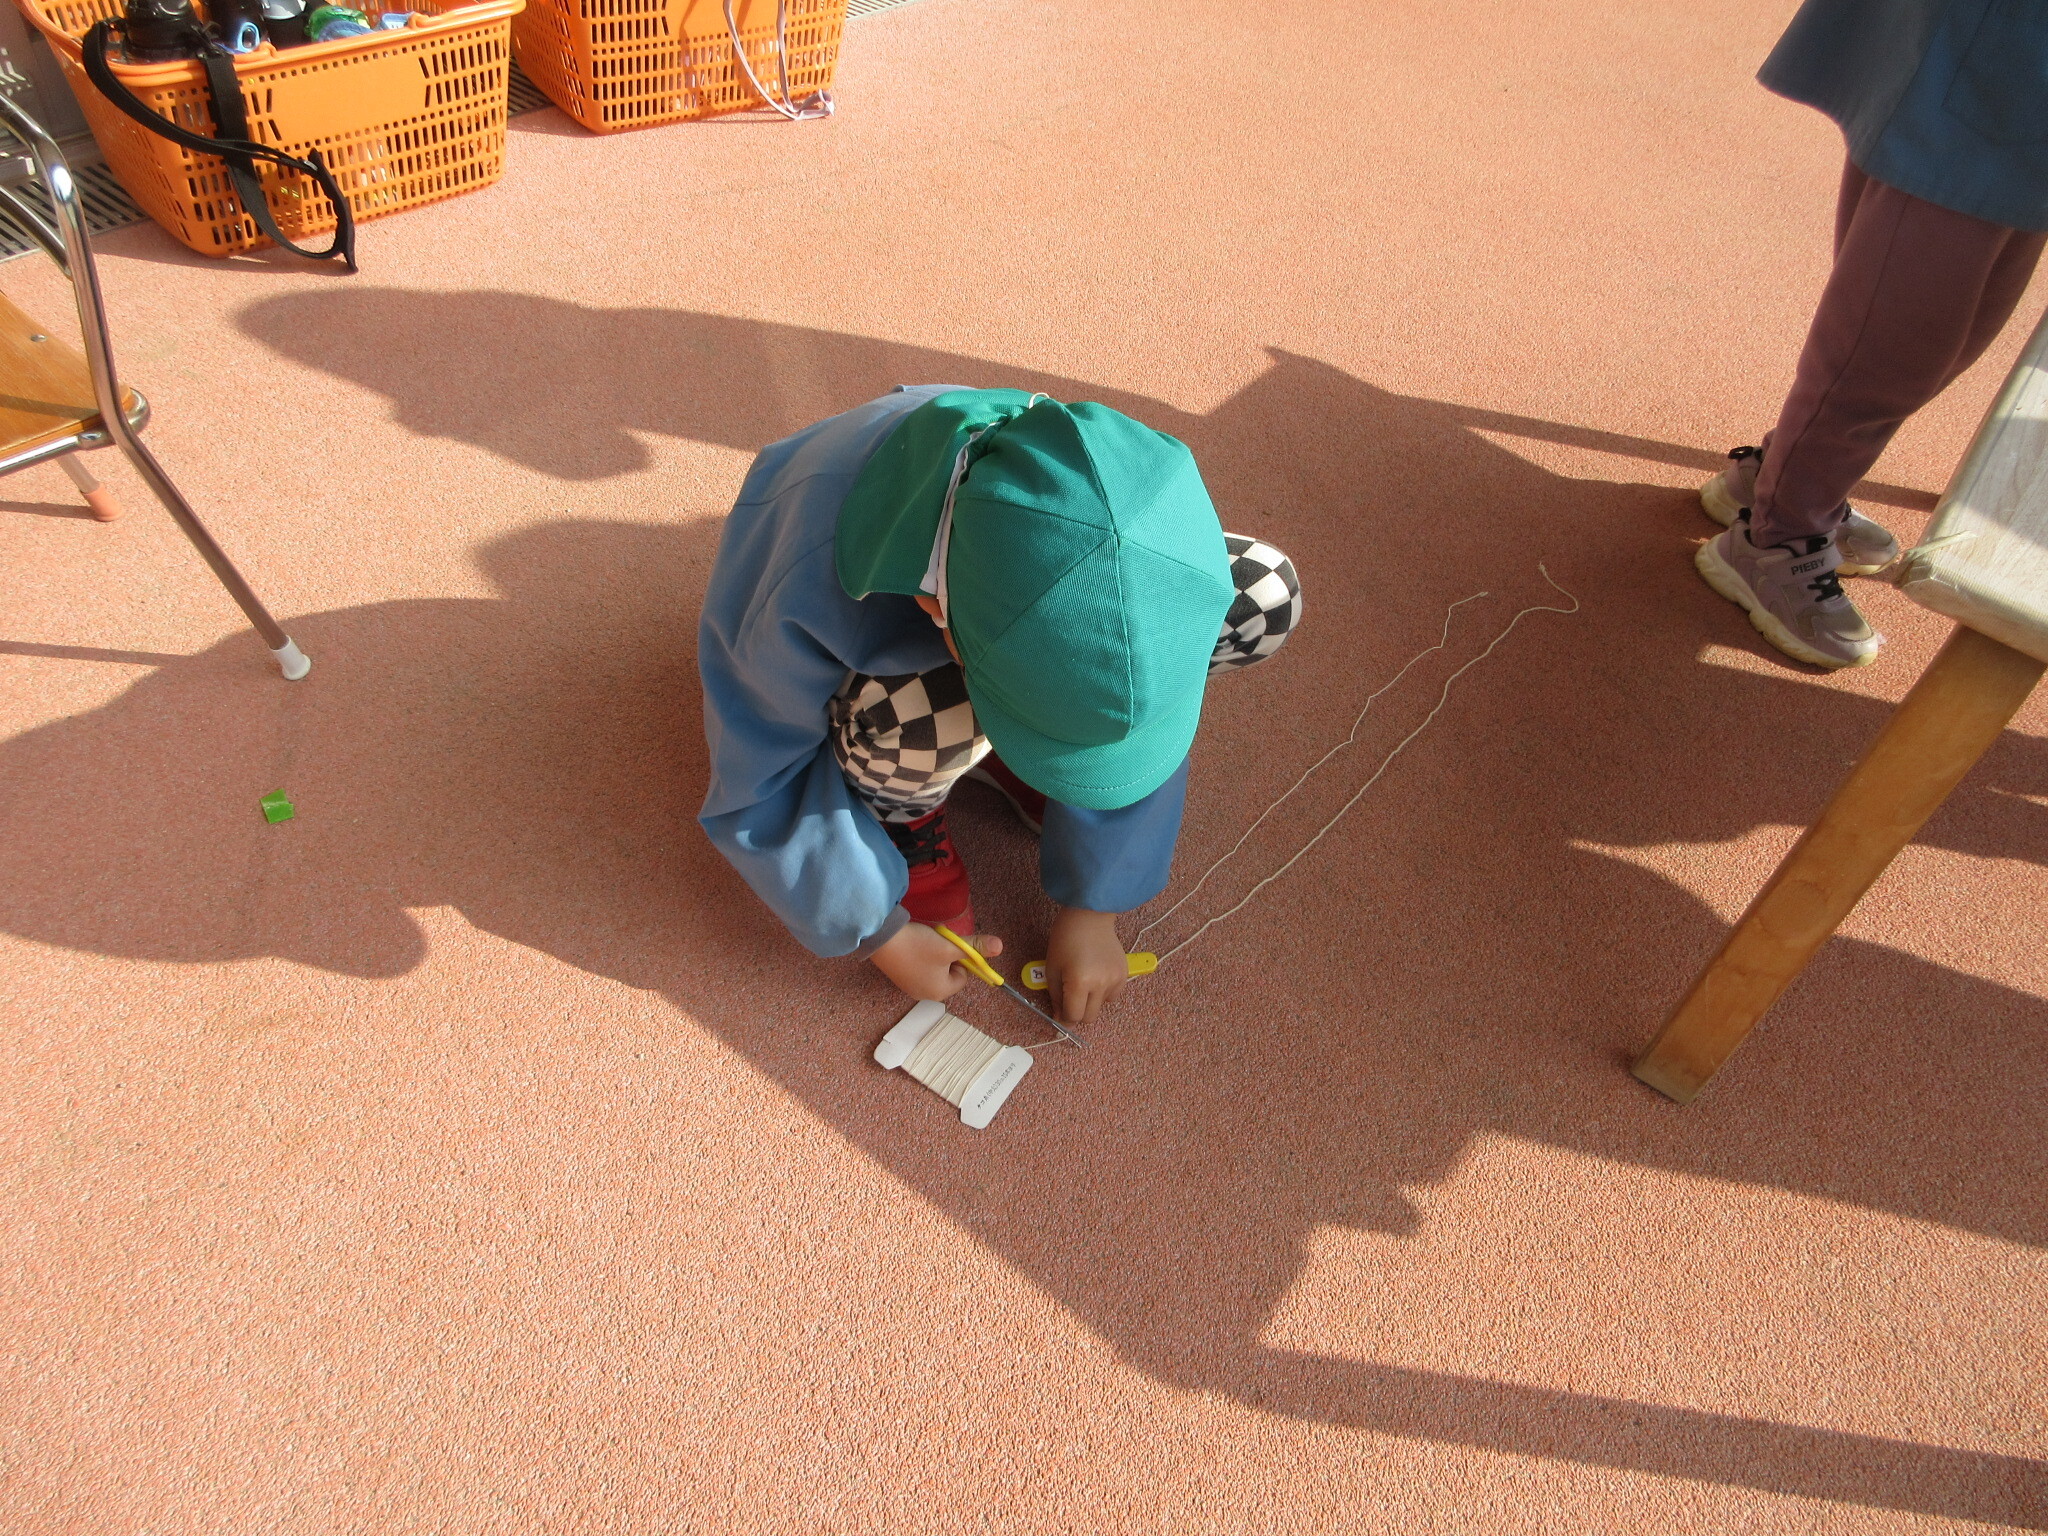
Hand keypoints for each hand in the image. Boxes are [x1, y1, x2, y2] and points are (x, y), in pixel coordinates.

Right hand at [870, 922, 1004, 1002]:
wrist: (882, 939)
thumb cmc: (919, 946)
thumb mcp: (950, 946)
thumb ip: (975, 948)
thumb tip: (1001, 947)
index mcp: (940, 992)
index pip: (963, 977)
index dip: (960, 959)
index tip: (949, 948)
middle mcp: (925, 995)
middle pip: (949, 974)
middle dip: (947, 958)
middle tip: (937, 945)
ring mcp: (910, 987)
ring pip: (934, 970)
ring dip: (934, 956)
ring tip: (924, 944)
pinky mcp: (899, 978)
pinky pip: (919, 968)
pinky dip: (920, 957)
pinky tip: (912, 947)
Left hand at [1043, 907, 1127, 1027]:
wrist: (1089, 917)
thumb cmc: (1065, 939)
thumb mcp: (1052, 968)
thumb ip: (1056, 997)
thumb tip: (1059, 1017)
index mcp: (1079, 982)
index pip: (1073, 1016)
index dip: (1063, 1018)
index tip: (1058, 1014)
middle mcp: (1100, 985)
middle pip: (1089, 1018)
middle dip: (1077, 1013)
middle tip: (1070, 999)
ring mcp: (1115, 980)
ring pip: (1101, 1007)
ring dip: (1090, 1002)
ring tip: (1084, 982)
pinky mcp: (1124, 975)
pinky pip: (1113, 997)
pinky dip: (1103, 994)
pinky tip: (1096, 976)